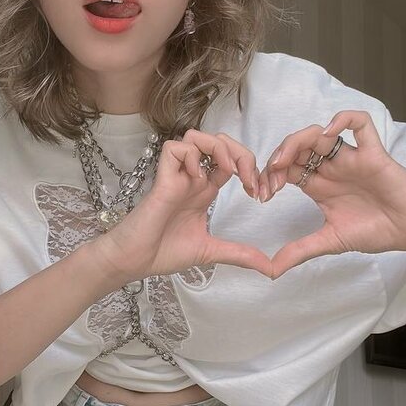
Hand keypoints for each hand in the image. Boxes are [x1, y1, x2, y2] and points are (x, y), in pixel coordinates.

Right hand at [90, 128, 272, 281]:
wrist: (135, 261)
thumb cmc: (163, 252)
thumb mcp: (212, 252)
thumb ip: (240, 254)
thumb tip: (269, 268)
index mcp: (205, 190)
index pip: (231, 161)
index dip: (249, 168)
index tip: (256, 194)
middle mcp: (192, 178)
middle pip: (218, 142)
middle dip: (240, 153)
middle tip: (247, 179)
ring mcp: (177, 176)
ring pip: (196, 137)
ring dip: (217, 148)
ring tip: (226, 172)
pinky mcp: (162, 179)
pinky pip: (174, 148)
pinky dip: (190, 157)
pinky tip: (197, 179)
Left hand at [256, 109, 405, 278]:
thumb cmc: (376, 231)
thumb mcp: (330, 242)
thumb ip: (300, 251)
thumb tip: (272, 269)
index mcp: (319, 185)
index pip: (286, 168)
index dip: (269, 175)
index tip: (262, 194)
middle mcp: (331, 168)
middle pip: (297, 147)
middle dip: (277, 157)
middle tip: (270, 177)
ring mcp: (351, 158)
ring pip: (319, 133)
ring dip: (297, 140)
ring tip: (286, 159)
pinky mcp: (373, 153)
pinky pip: (360, 123)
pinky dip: (343, 119)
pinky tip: (329, 134)